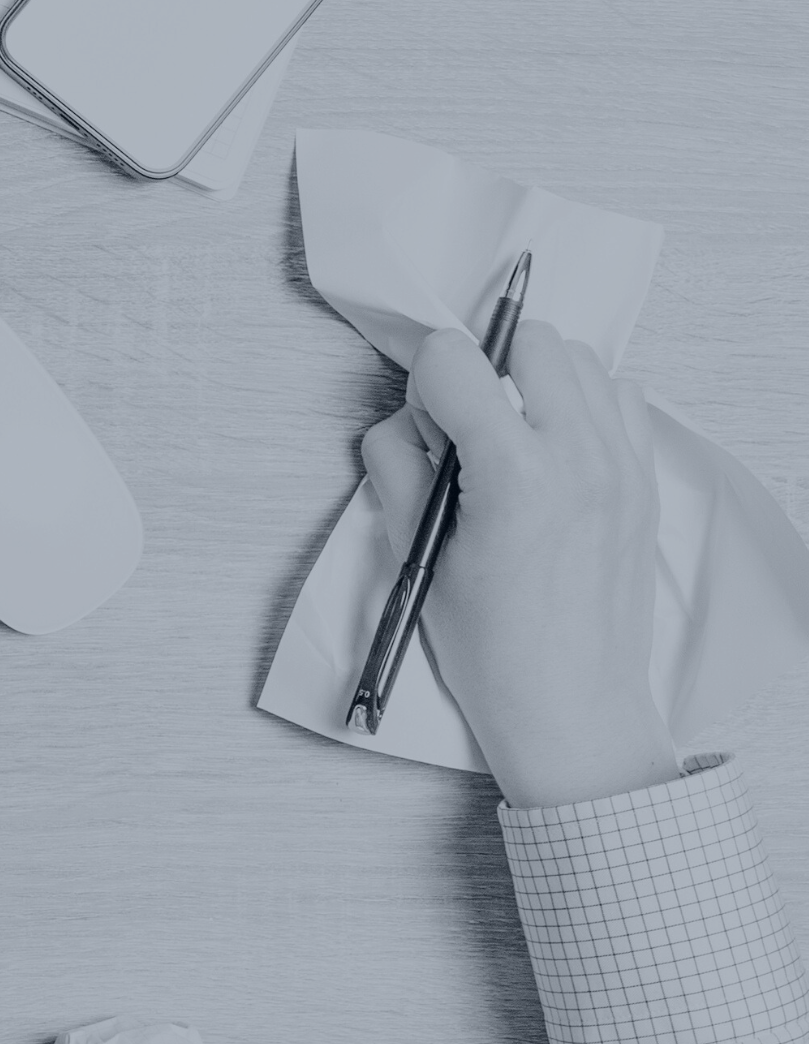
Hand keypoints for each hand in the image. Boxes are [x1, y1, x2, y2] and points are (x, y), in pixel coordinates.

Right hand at [360, 320, 680, 808]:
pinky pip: (619, 398)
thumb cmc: (491, 647)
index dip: (423, 381)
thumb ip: (398, 470)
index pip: (455, 360)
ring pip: (580, 360)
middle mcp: (579, 456)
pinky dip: (581, 406)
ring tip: (510, 438)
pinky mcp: (644, 480)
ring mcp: (622, 465)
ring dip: (534, 381)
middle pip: (529, 340)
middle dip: (483, 367)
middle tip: (464, 426)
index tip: (422, 421)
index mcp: (513, 475)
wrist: (568, 704)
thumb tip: (403, 424)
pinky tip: (552, 453)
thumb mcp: (417, 555)